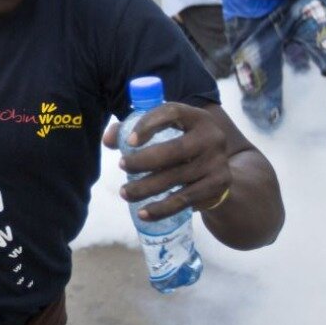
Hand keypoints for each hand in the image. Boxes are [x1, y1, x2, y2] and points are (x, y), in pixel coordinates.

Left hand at [102, 103, 232, 219]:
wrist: (217, 170)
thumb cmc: (181, 146)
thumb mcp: (165, 132)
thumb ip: (132, 131)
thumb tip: (108, 140)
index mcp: (197, 117)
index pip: (172, 112)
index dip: (149, 124)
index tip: (128, 141)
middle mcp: (212, 137)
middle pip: (175, 150)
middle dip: (143, 160)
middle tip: (121, 166)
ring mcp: (217, 162)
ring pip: (176, 178)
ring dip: (146, 188)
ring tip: (125, 193)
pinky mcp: (217, 185)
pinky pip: (184, 199)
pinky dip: (161, 209)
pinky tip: (143, 213)